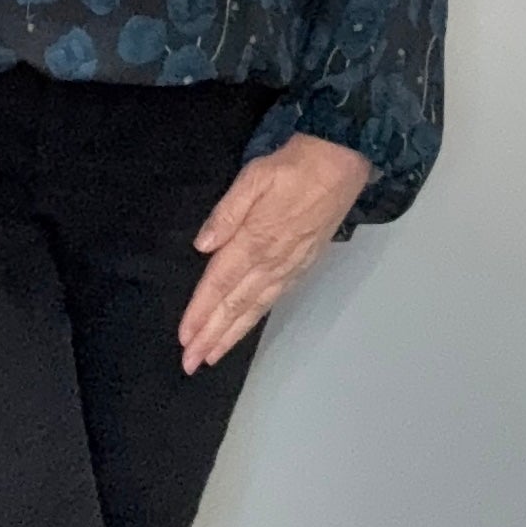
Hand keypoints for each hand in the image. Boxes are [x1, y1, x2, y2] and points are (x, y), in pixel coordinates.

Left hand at [177, 132, 372, 373]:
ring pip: (255, 309)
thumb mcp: (254, 176)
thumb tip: (203, 245)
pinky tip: (244, 329)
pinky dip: (255, 320)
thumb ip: (227, 212)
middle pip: (235, 305)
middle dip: (211, 336)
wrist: (341, 163)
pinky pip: (274, 300)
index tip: (184, 338)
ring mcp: (289, 267)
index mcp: (255, 239)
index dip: (200, 312)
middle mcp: (271, 261)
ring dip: (231, 335)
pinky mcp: (303, 266)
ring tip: (211, 357)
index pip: (220, 283)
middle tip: (190, 363)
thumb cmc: (293, 165)